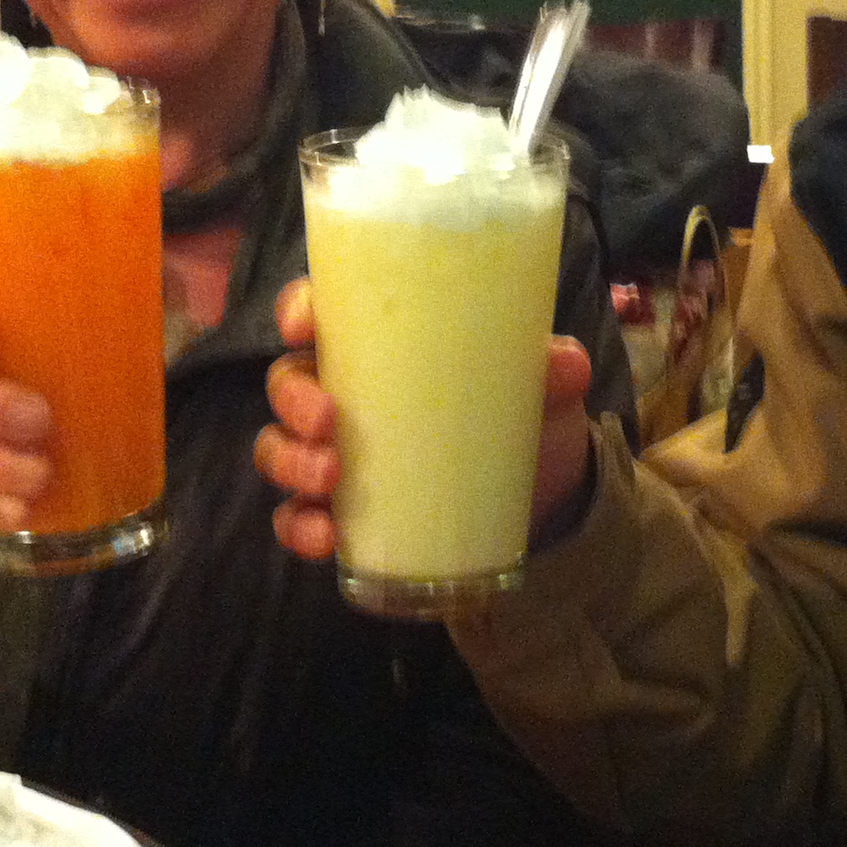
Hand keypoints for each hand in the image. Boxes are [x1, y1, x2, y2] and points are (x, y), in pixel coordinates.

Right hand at [257, 277, 598, 561]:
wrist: (544, 494)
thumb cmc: (525, 411)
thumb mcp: (545, 384)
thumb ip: (554, 367)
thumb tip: (567, 365)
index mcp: (382, 341)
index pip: (319, 309)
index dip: (297, 310)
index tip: (304, 326)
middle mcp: (346, 390)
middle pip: (287, 380)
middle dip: (294, 399)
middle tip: (330, 420)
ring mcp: (336, 453)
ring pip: (279, 448)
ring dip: (291, 461)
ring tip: (331, 477)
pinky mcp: (342, 511)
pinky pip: (296, 517)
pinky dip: (299, 527)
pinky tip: (325, 537)